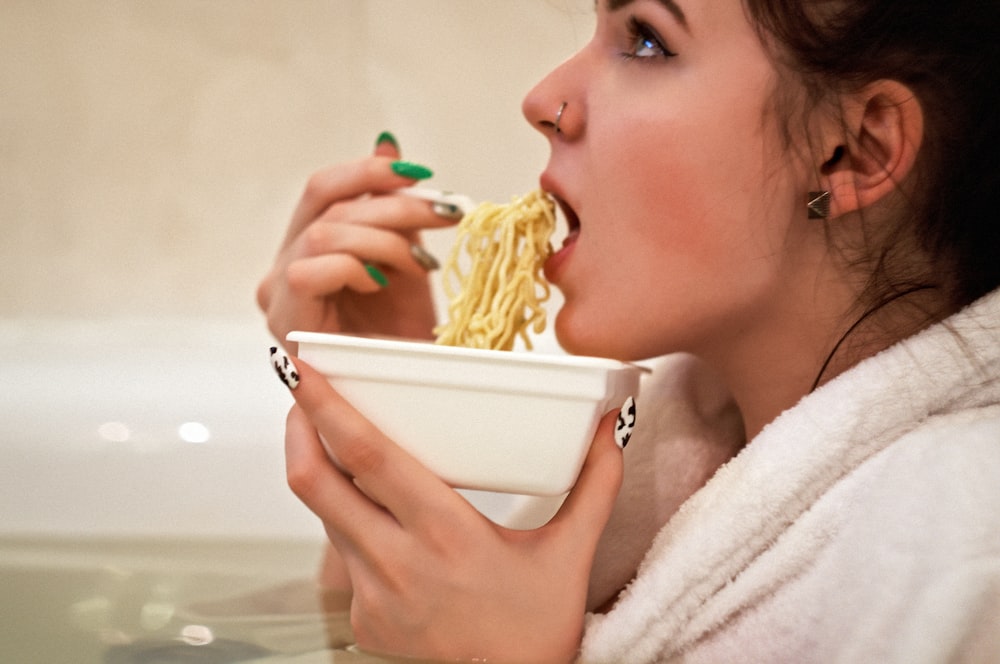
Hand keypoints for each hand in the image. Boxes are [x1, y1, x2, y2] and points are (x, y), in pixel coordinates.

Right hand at [257, 135, 455, 348]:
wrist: (403, 395)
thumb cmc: (401, 336)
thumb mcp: (404, 257)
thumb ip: (388, 207)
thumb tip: (387, 143)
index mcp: (306, 246)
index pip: (324, 188)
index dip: (370, 171)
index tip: (422, 174)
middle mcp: (283, 266)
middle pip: (324, 202)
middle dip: (393, 203)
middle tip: (445, 214)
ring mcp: (278, 294)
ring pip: (323, 234)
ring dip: (384, 240)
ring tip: (421, 264)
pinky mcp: (284, 321)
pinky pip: (310, 270)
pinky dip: (355, 268)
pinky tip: (384, 284)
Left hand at [282, 356, 626, 662]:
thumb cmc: (537, 630)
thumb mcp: (571, 554)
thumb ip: (594, 485)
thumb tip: (612, 428)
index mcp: (447, 534)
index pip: (368, 457)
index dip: (327, 409)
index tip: (304, 371)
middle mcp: (398, 562)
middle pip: (317, 483)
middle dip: (300, 428)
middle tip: (303, 393)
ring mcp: (372, 595)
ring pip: (326, 516)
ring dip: (323, 473)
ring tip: (335, 440)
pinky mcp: (362, 620)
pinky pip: (342, 555)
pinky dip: (349, 523)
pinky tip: (374, 515)